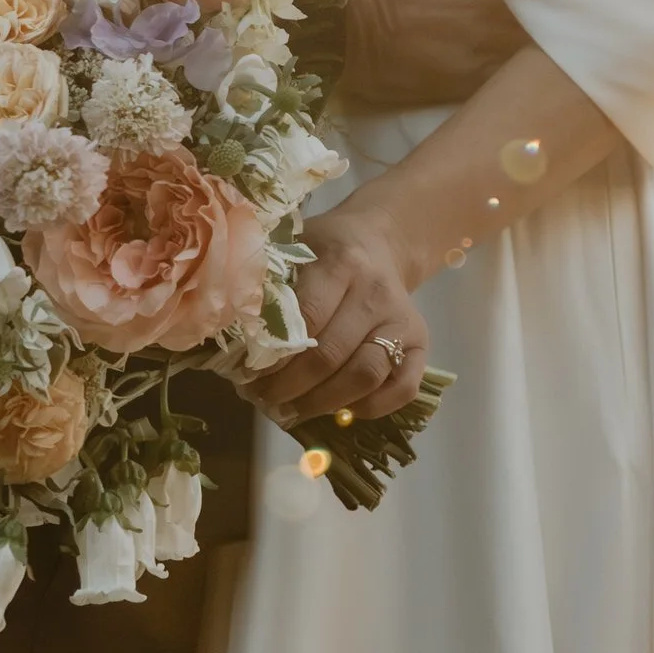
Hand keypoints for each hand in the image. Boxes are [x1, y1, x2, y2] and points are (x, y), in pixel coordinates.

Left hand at [243, 199, 430, 423]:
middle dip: (292, 388)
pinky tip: (341, 411)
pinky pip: (402, 388)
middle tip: (265, 400)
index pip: (305, 320)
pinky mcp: (421, 342)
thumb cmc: (322, 252)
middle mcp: (376, 292)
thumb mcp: (292, 252)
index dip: (275, 357)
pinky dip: (371, 409)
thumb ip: (268, 289)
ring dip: (325, 403)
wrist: (378, 241)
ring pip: (366, 375)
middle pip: (332, 354)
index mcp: (340, 263)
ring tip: (295, 411)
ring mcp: (402, 320)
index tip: (250, 376)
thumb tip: (232, 344)